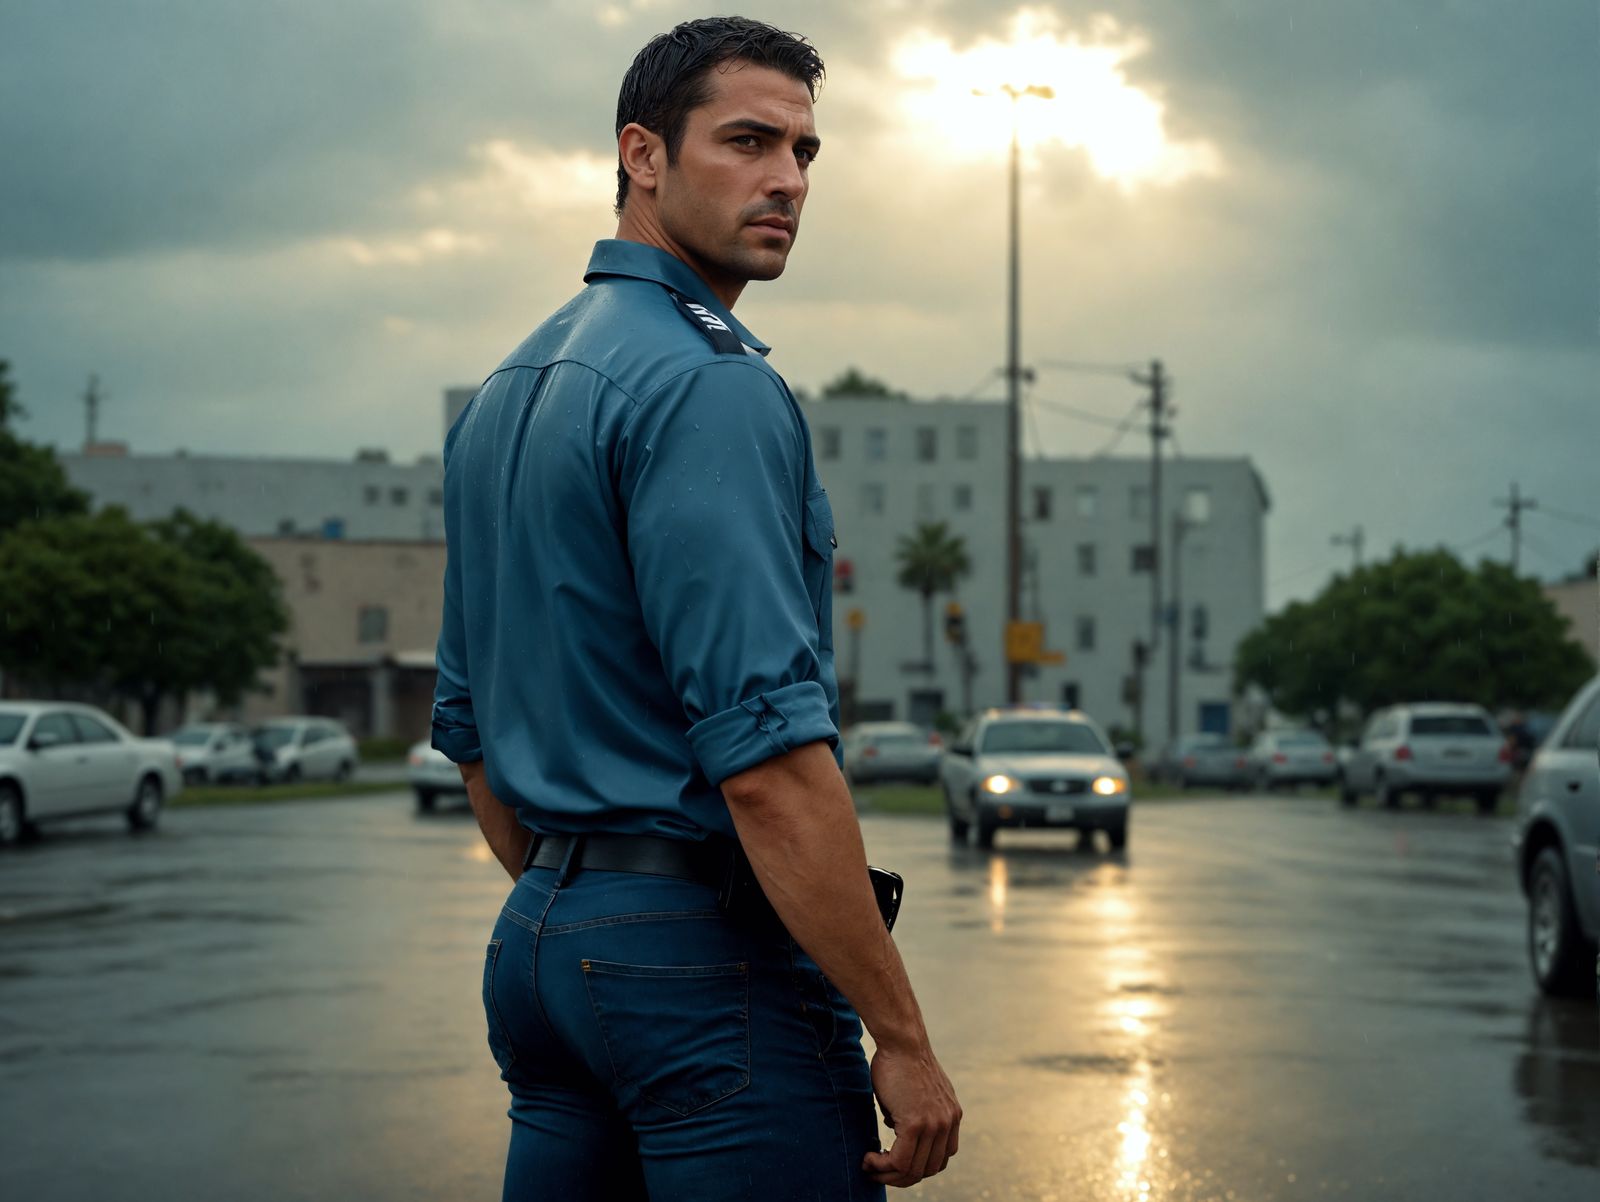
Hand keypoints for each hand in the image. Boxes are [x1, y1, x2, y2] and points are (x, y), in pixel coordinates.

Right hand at [861, 1041, 961, 1187]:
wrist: (901, 1040)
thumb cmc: (900, 1061)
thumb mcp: (916, 1092)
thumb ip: (915, 1114)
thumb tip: (896, 1129)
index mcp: (951, 1116)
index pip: (941, 1157)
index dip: (917, 1166)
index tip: (894, 1164)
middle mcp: (948, 1122)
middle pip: (929, 1169)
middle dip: (902, 1177)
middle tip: (878, 1171)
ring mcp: (934, 1124)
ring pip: (913, 1169)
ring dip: (889, 1175)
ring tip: (870, 1167)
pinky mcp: (916, 1123)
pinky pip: (900, 1161)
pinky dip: (882, 1166)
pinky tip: (868, 1159)